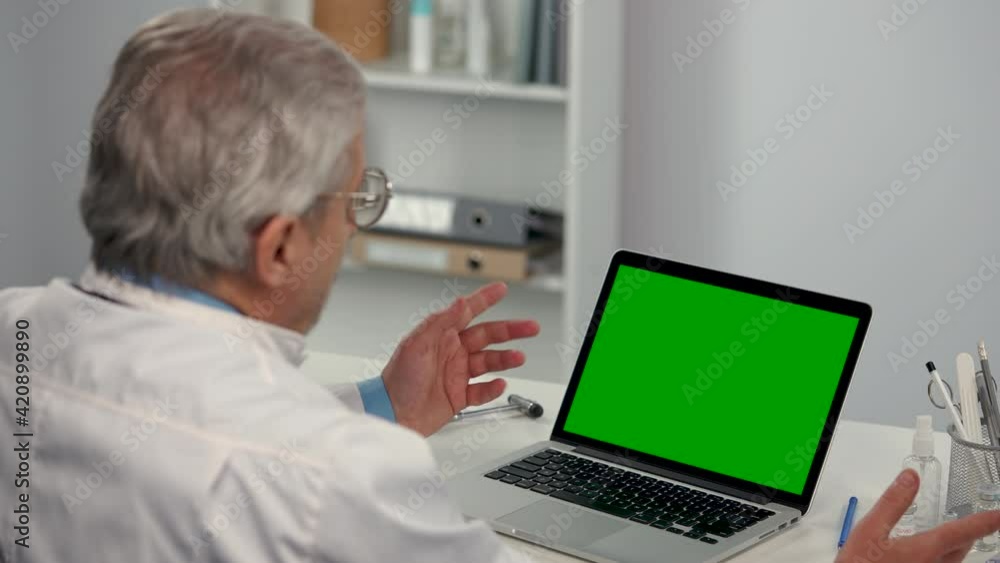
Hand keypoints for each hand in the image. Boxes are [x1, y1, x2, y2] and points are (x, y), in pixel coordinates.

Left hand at [381, 282, 540, 435]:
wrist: (391, 414)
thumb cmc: (398, 380)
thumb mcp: (417, 344)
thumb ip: (441, 322)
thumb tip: (460, 302)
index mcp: (440, 336)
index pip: (468, 312)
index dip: (485, 299)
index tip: (501, 289)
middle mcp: (451, 352)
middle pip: (487, 336)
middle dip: (510, 330)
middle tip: (530, 327)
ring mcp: (456, 374)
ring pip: (488, 362)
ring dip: (505, 359)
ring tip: (519, 357)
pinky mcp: (458, 396)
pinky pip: (481, 390)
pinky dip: (492, 388)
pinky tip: (499, 384)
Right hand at [836, 469, 999, 562]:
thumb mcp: (870, 529)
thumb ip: (893, 502)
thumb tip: (910, 477)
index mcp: (925, 550)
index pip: (963, 532)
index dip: (985, 522)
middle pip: (960, 549)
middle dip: (969, 535)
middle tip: (976, 522)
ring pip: (951, 561)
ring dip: (956, 548)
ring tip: (953, 537)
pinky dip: (939, 558)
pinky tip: (923, 555)